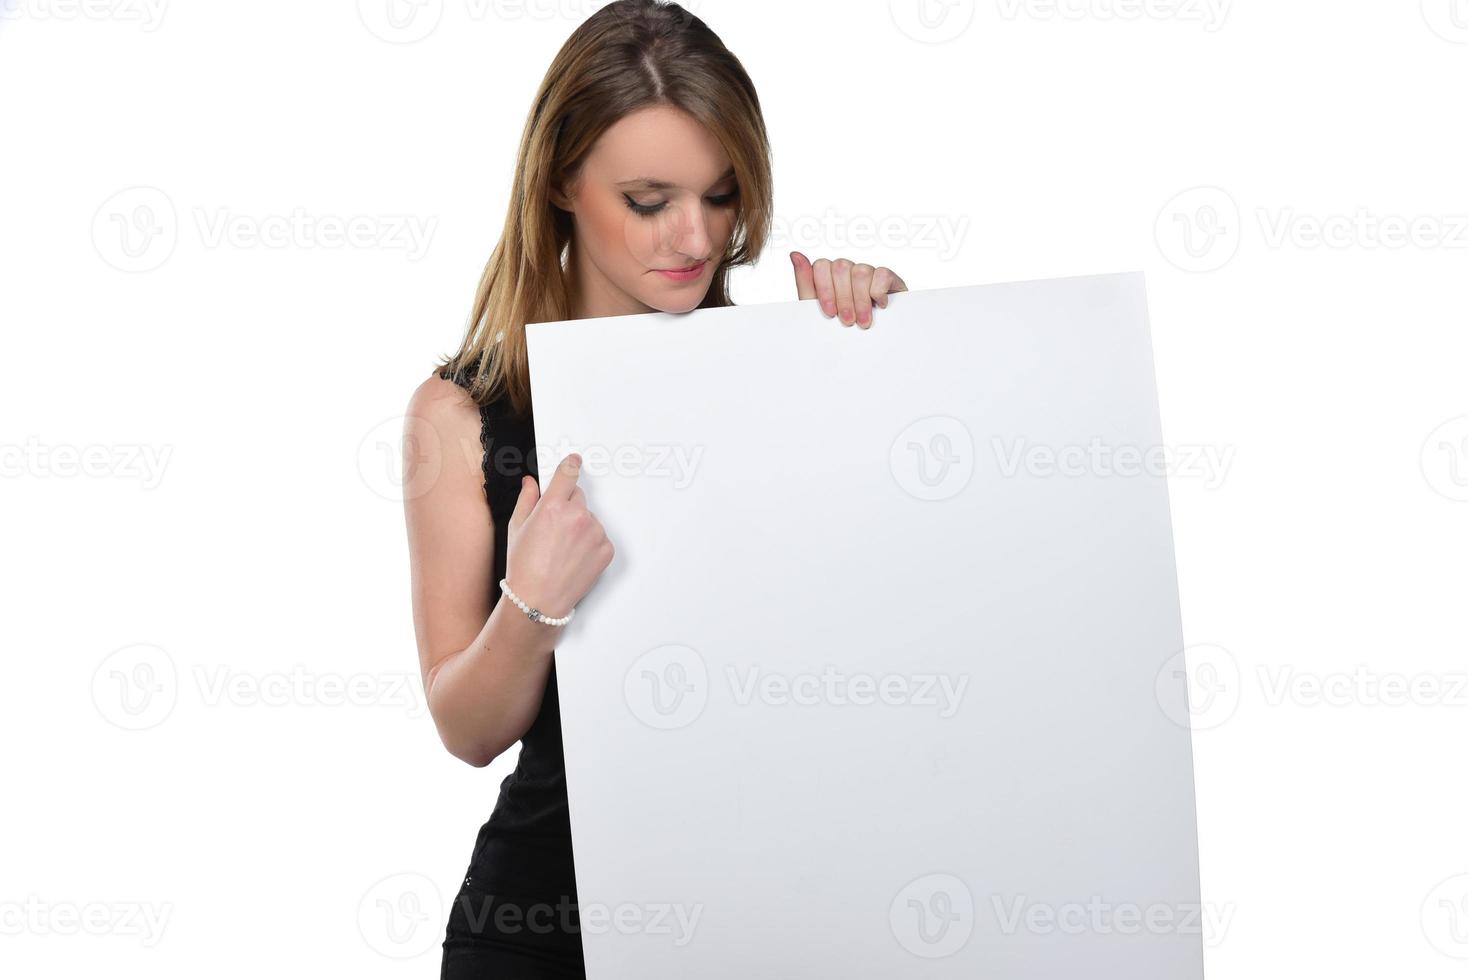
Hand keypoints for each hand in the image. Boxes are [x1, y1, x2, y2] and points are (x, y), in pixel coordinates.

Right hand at [504, 453, 613, 619]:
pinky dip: (590, 544)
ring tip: (562, 549)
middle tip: (554, 529)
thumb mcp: (517, 528)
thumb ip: (527, 500)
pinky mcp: (606, 549)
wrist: (538, 602)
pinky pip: (599, 537)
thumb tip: (531, 483)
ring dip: (580, 527)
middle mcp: (577, 516)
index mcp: (553, 506)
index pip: (567, 474)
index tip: (574, 460)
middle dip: (568, 507)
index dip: (570, 465)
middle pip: (578, 497)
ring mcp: (595, 533)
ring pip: (590, 518)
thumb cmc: (524, 568)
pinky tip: (574, 558)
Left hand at [790, 250, 907, 328]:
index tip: (830, 313)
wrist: (870, 348)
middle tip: (847, 322)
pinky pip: (882, 274)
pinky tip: (879, 306)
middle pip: (840, 267)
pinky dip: (879, 292)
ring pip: (860, 271)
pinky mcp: (889, 279)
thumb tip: (795, 254)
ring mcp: (869, 273)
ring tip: (863, 322)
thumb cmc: (841, 329)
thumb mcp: (818, 311)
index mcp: (829, 277)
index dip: (825, 289)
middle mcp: (848, 271)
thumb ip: (805, 284)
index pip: (821, 266)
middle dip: (843, 298)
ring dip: (861, 301)